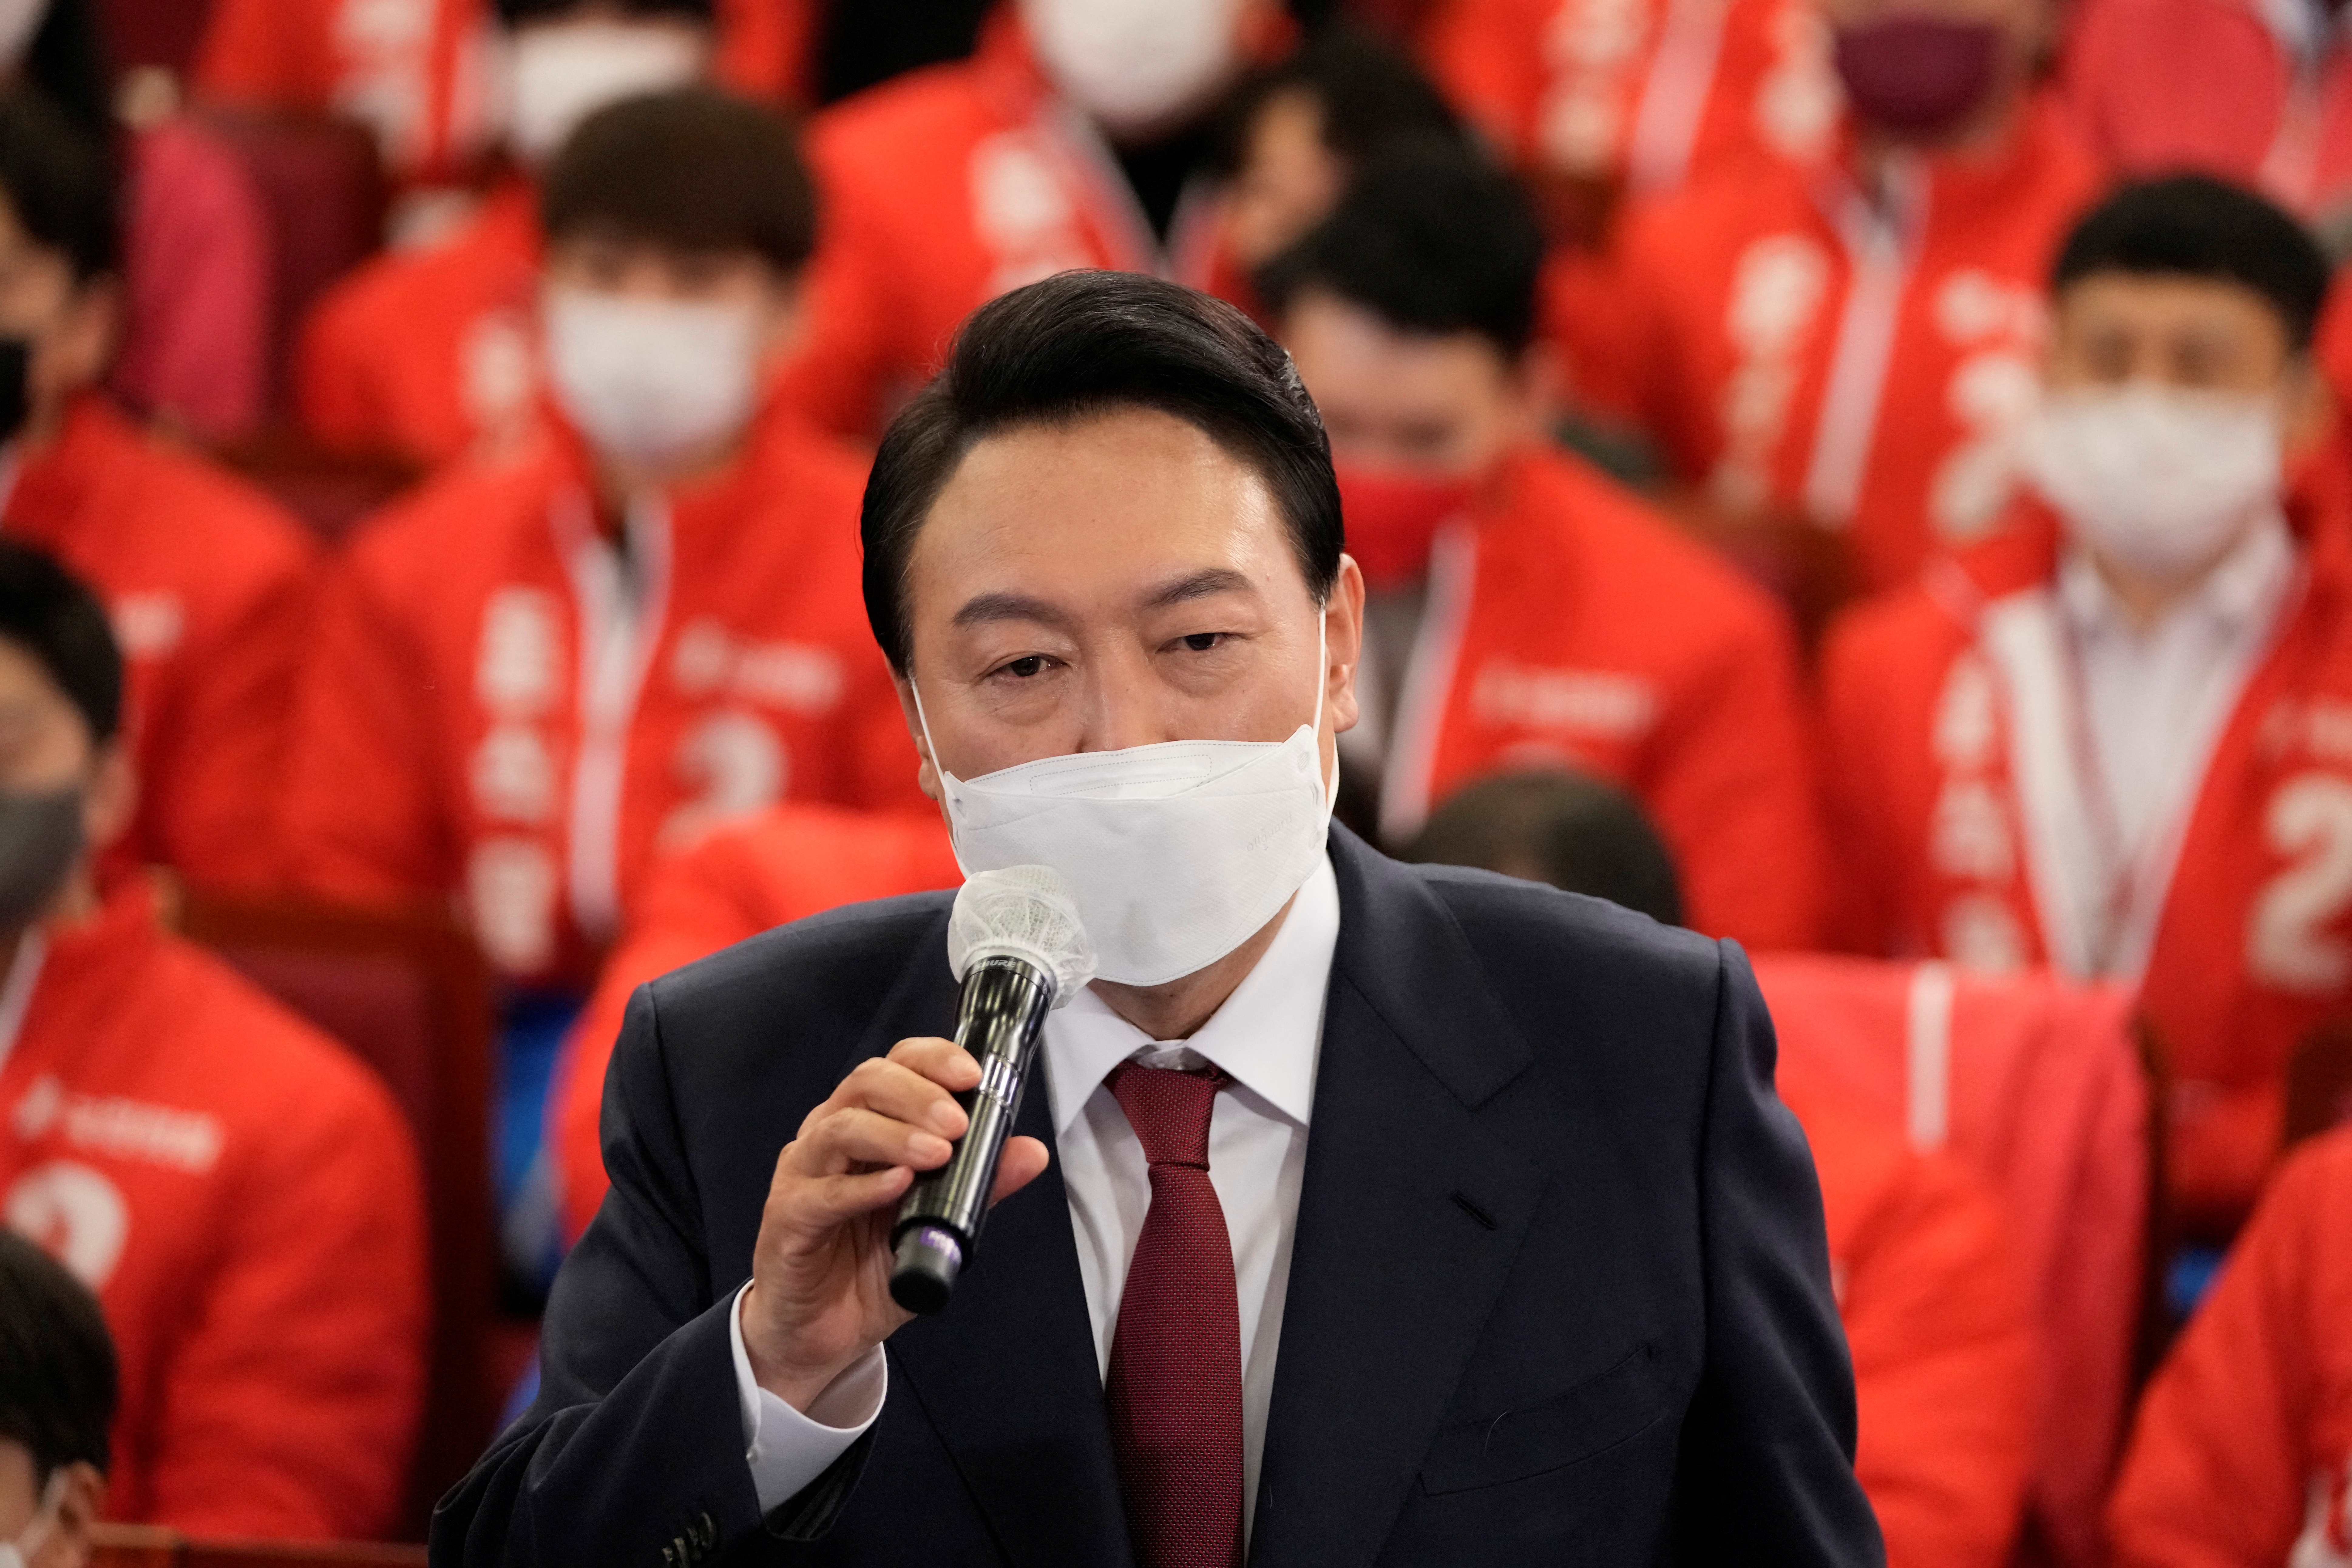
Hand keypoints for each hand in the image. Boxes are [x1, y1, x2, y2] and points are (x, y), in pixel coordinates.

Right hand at [740, 1035, 1049, 1411]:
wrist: (822, 1333)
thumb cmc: (869, 1269)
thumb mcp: (937, 1225)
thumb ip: (978, 1186)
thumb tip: (1030, 1152)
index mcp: (866, 1126)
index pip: (895, 1067)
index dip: (932, 1060)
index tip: (972, 1075)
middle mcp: (830, 1139)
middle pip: (865, 1083)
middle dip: (917, 1094)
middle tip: (957, 1122)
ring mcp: (804, 1176)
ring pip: (840, 1128)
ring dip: (894, 1134)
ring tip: (937, 1154)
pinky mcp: (788, 1219)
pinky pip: (822, 1194)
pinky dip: (862, 1187)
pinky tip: (895, 1186)